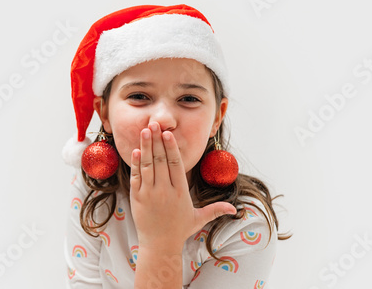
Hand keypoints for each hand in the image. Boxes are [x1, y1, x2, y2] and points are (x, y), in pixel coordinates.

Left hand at [129, 122, 236, 251]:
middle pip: (161, 161)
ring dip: (146, 147)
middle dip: (157, 141)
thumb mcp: (199, 219)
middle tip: (155, 124)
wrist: (159, 246)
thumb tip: (235, 210)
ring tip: (145, 131)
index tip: (168, 134)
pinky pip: (136, 177)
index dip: (172, 148)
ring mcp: (150, 194)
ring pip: (148, 165)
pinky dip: (136, 163)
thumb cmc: (179, 231)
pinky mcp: (137, 198)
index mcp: (181, 192)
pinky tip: (136, 151)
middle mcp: (165, 191)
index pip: (176, 165)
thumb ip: (216, 210)